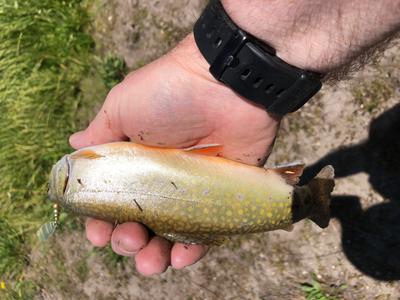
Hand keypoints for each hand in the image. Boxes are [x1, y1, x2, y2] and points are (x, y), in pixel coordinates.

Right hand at [69, 34, 279, 275]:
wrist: (223, 84)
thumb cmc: (168, 92)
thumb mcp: (122, 107)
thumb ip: (101, 134)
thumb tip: (74, 146)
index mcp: (137, 161)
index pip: (115, 200)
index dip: (102, 221)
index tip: (97, 233)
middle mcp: (163, 178)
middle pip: (141, 222)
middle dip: (127, 240)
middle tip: (128, 240)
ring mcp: (193, 189)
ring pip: (171, 234)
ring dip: (156, 255)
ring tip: (150, 262)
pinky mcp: (222, 195)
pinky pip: (207, 231)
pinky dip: (193, 249)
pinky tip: (180, 258)